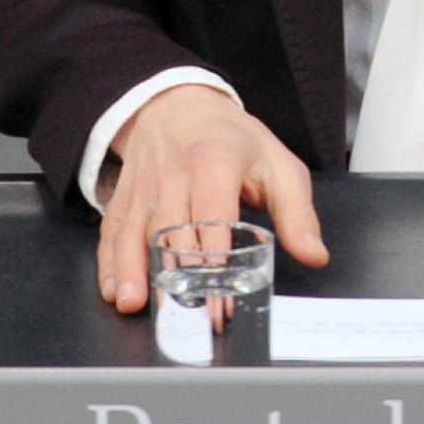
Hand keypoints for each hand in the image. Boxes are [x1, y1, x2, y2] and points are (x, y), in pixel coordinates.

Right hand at [98, 85, 328, 313]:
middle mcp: (174, 176)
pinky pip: (113, 231)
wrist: (178, 103)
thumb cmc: (231, 139)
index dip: (216, 265)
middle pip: (170, 232)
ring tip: (133, 304)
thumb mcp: (277, 164)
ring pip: (135, 232)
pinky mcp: (126, 198)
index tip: (224, 304)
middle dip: (176, 279)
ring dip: (132, 270)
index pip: (214, 220)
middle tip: (186, 320)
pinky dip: (110, 262)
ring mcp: (145, 187)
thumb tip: (313, 255)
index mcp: (214, 164)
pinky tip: (114, 289)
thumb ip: (298, 213)